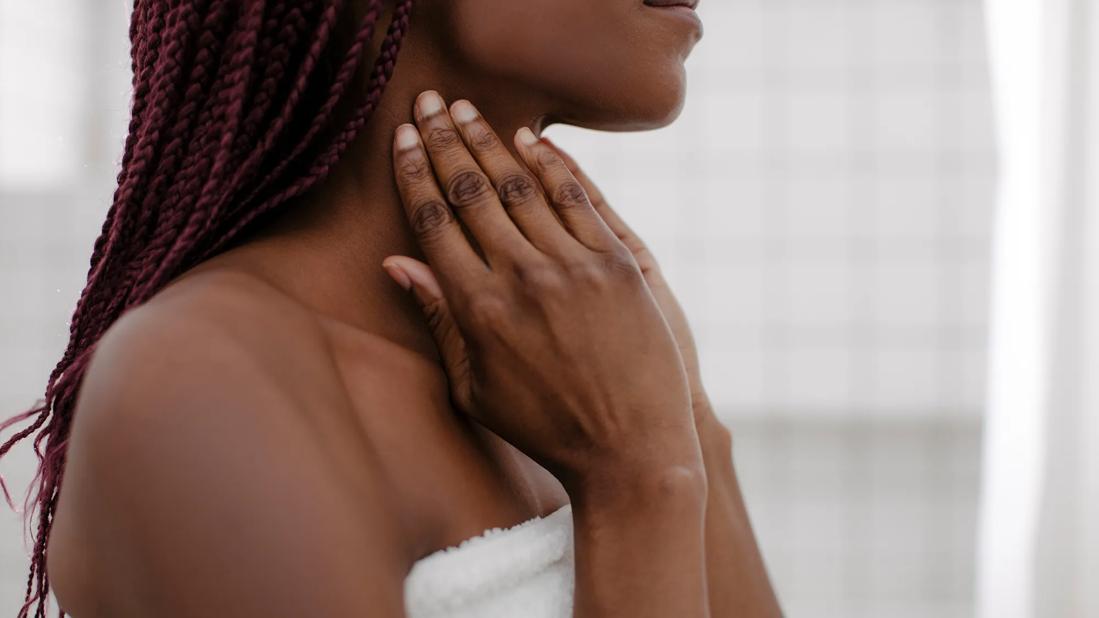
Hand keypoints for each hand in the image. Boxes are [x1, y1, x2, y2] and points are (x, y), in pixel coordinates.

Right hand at [381, 91, 702, 495]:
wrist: (631, 447)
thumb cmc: (545, 425)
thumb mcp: (475, 387)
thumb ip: (438, 319)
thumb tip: (396, 263)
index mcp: (477, 310)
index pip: (434, 223)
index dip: (414, 175)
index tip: (401, 140)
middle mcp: (520, 279)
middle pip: (470, 193)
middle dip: (443, 141)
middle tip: (427, 102)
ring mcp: (572, 267)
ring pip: (520, 186)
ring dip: (489, 141)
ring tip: (466, 110)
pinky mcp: (616, 262)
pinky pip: (577, 199)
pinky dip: (551, 164)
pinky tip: (530, 139)